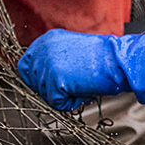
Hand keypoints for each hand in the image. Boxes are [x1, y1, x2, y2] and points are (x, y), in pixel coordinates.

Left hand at [17, 26, 144, 112]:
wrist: (119, 60)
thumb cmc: (103, 57)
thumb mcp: (72, 49)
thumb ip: (54, 59)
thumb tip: (41, 77)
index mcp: (46, 40)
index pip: (25, 66)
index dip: (37, 79)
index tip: (51, 84)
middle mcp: (43, 50)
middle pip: (33, 82)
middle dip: (50, 89)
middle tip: (71, 86)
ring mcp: (48, 65)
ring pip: (45, 94)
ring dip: (63, 96)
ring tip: (81, 85)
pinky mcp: (55, 81)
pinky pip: (56, 103)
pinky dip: (71, 104)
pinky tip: (83, 92)